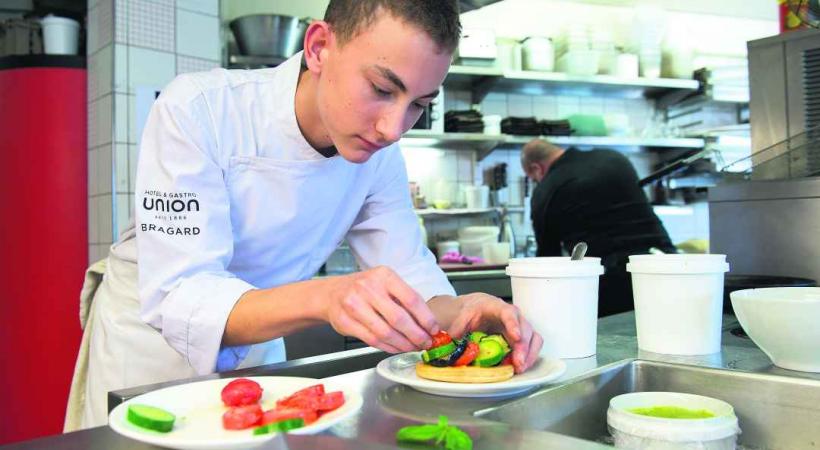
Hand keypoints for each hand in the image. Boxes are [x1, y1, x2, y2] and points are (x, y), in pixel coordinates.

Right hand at [323, 266, 439, 352]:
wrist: (331, 293)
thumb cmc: (364, 289)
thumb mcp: (384, 283)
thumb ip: (404, 298)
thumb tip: (428, 322)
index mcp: (384, 276)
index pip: (411, 298)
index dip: (425, 317)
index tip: (434, 329)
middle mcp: (368, 288)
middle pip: (399, 318)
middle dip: (417, 335)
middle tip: (426, 343)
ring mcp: (354, 305)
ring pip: (385, 332)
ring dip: (403, 344)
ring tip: (413, 347)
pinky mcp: (345, 322)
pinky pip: (372, 340)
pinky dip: (388, 347)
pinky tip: (397, 348)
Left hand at [446, 293, 542, 373]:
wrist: (475, 310)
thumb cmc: (470, 312)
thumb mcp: (460, 318)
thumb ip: (457, 329)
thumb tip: (454, 345)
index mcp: (496, 307)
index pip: (508, 313)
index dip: (513, 325)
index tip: (516, 337)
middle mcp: (512, 315)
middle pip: (525, 328)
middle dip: (523, 347)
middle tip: (518, 363)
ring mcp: (519, 326)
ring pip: (533, 338)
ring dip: (530, 354)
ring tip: (521, 368)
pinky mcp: (522, 337)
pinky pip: (532, 346)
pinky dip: (529, 357)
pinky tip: (521, 366)